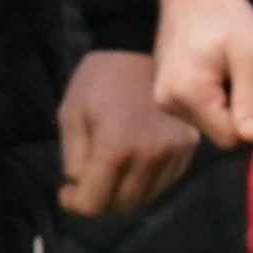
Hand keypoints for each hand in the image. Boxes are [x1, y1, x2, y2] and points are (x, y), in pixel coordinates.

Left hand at [58, 48, 195, 218]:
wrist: (140, 47)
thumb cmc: (100, 79)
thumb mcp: (71, 114)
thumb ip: (73, 159)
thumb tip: (81, 188)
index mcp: (116, 148)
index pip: (93, 204)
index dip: (74, 204)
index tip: (66, 193)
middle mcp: (149, 156)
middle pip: (119, 205)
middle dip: (97, 200)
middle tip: (84, 184)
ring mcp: (172, 153)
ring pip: (143, 198)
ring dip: (121, 194)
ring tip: (107, 172)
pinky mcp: (187, 148)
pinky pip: (163, 182)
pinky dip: (144, 182)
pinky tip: (131, 162)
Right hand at [152, 0, 252, 146]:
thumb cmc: (225, 17)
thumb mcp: (248, 57)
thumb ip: (249, 100)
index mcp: (188, 95)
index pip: (229, 138)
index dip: (251, 122)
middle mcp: (169, 103)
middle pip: (218, 132)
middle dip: (238, 111)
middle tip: (243, 75)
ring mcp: (165, 98)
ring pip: (210, 122)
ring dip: (227, 103)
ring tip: (229, 69)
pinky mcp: (167, 92)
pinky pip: (200, 109)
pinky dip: (215, 96)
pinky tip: (218, 69)